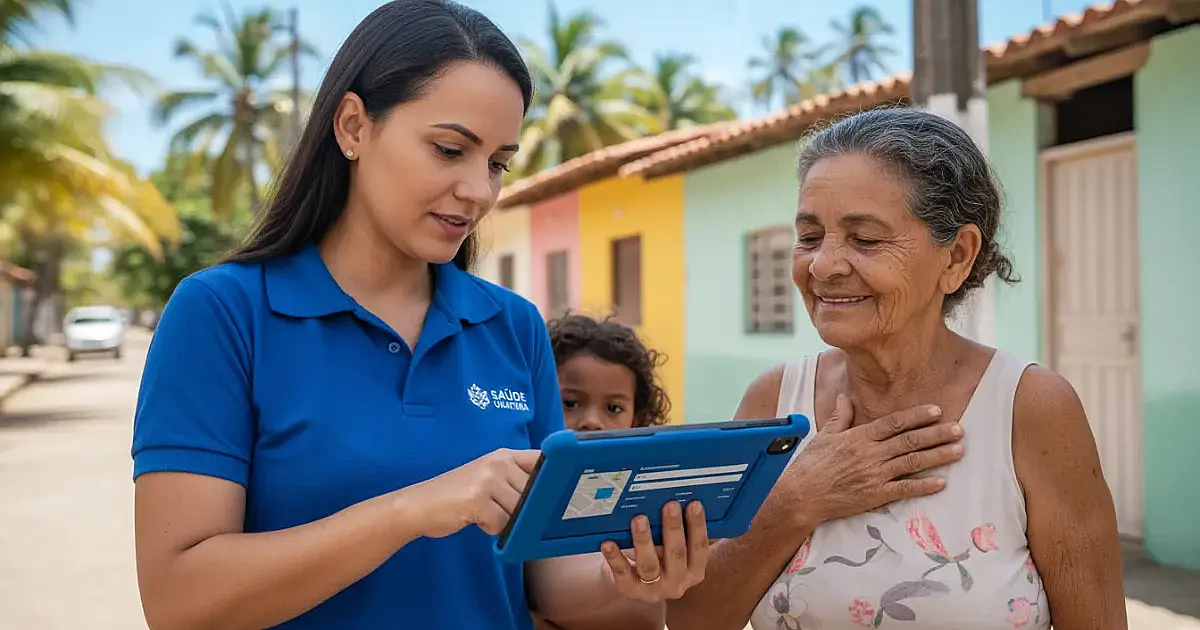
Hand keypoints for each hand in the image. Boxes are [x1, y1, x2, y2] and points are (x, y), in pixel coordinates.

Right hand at [400, 448, 540, 538]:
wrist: (418, 505)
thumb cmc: (457, 496)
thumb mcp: (487, 477)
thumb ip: (515, 480)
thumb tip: (550, 496)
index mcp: (503, 455)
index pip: (541, 460)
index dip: (553, 477)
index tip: (557, 492)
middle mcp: (498, 463)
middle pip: (534, 492)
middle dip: (524, 509)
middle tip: (502, 511)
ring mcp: (487, 480)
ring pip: (519, 510)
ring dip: (505, 520)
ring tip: (485, 514)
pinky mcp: (478, 500)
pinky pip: (501, 523)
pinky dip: (491, 529)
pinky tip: (476, 520)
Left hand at [598, 500, 708, 601]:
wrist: (633, 581)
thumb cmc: (658, 556)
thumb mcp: (672, 548)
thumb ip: (677, 532)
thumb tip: (675, 498)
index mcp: (694, 571)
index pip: (699, 548)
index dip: (698, 526)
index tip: (694, 504)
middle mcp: (677, 583)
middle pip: (676, 554)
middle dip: (673, 528)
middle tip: (670, 505)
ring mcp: (654, 590)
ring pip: (649, 564)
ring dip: (644, 540)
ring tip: (639, 519)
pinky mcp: (630, 590)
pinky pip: (622, 572)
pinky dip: (615, 557)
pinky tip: (608, 543)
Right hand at [783, 395, 964, 523]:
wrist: (801, 495)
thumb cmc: (811, 464)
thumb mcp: (824, 436)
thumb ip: (840, 417)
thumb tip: (846, 397)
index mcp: (859, 437)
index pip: (894, 423)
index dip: (917, 416)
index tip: (936, 411)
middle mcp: (871, 454)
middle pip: (910, 441)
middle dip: (937, 434)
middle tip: (960, 429)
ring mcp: (875, 475)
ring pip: (912, 462)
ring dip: (938, 456)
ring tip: (959, 450)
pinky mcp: (875, 495)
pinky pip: (904, 489)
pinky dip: (924, 486)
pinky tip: (941, 482)